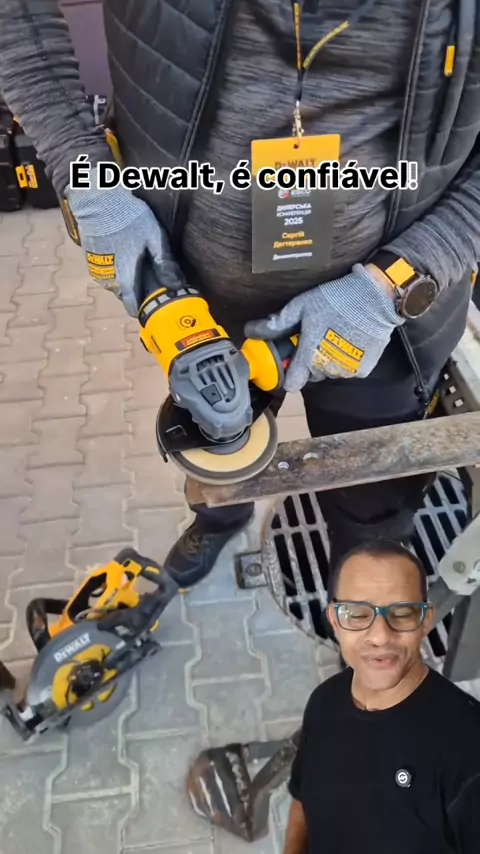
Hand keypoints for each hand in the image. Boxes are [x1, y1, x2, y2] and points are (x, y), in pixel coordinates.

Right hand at [66, 166, 183, 315]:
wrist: (97, 200)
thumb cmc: (128, 218)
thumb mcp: (154, 238)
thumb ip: (165, 263)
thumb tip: (177, 285)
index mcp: (125, 277)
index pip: (132, 306)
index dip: (142, 308)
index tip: (152, 305)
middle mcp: (109, 278)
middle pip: (124, 295)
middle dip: (135, 291)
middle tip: (149, 281)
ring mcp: (97, 268)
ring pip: (114, 284)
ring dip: (124, 280)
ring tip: (137, 267)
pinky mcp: (90, 258)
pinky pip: (105, 272)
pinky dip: (115, 269)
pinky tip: (123, 255)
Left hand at [244, 263, 403, 391]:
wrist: (376, 297)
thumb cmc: (336, 299)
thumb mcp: (302, 306)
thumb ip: (277, 323)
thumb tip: (250, 330)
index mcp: (310, 356)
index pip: (292, 384)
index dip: (288, 375)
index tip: (289, 363)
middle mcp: (328, 369)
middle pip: (311, 375)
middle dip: (309, 361)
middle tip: (315, 339)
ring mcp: (347, 371)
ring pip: (329, 372)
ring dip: (328, 360)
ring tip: (334, 336)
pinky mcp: (364, 369)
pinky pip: (348, 370)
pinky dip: (346, 359)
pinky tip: (349, 340)